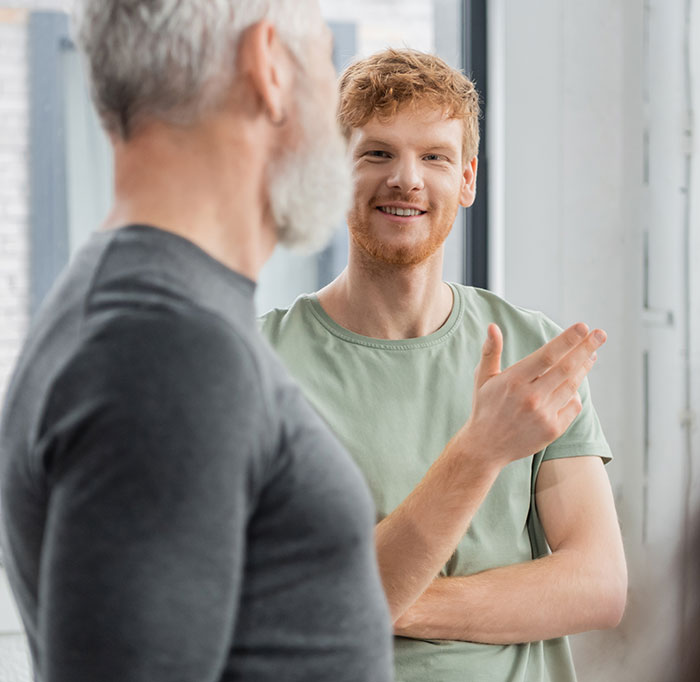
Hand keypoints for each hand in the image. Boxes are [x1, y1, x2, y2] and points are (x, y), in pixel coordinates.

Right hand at [453, 322, 605, 467]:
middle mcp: (531, 397)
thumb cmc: (485, 407)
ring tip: (592, 354)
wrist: (485, 447)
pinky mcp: (553, 430)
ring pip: (572, 385)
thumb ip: (490, 351)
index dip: (567, 340)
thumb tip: (492, 326)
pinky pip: (573, 406)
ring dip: (584, 367)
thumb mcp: (483, 378)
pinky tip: (575, 384)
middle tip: (600, 334)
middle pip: (566, 367)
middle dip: (586, 348)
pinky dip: (575, 393)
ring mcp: (544, 414)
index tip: (583, 327)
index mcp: (513, 380)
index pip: (547, 355)